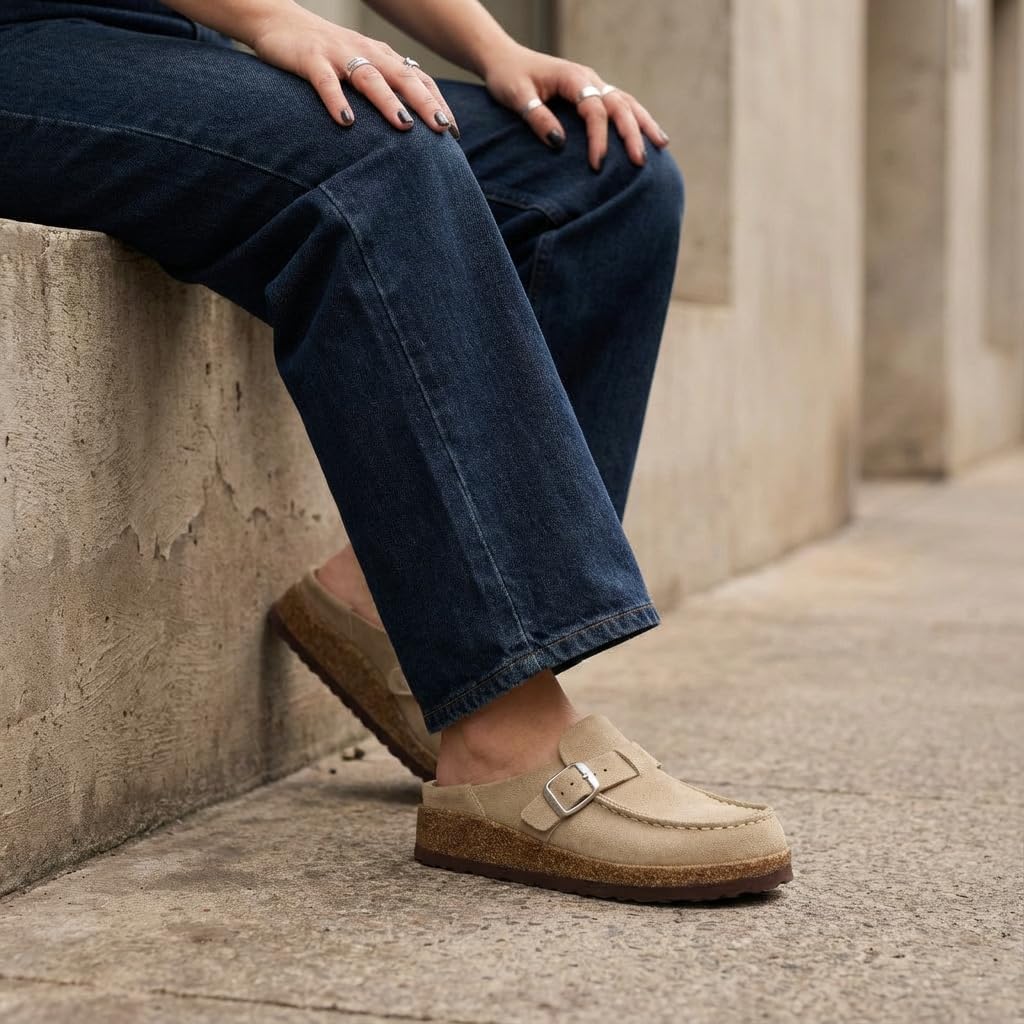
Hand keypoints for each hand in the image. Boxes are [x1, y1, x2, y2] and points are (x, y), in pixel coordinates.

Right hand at [248, 3, 457, 134]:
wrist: (277, 19)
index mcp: (381, 56)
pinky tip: (346, 123)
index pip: (417, 78)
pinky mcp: (310, 59)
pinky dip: (337, 100)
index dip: (437, 102)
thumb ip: (383, 87)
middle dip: (425, 103)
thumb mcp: (359, 67)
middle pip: (402, 77)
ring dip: (388, 101)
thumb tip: (410, 124)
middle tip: (443, 129)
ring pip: (369, 77)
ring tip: (405, 125)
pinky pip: (325, 81)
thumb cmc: (325, 53)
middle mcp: (366, 52)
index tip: (454, 132)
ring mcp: (338, 54)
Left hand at [482, 42, 669, 169]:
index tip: (597, 165)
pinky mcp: (592, 92)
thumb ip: (537, 118)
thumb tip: (559, 142)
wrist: (505, 60)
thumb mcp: (516, 97)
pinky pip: (621, 104)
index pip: (594, 110)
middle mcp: (588, 78)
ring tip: (662, 145)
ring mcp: (593, 84)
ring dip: (644, 124)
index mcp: (572, 77)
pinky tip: (649, 134)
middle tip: (641, 162)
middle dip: (632, 134)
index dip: (599, 138)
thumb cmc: (508, 78)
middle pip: (619, 105)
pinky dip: (637, 119)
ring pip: (627, 102)